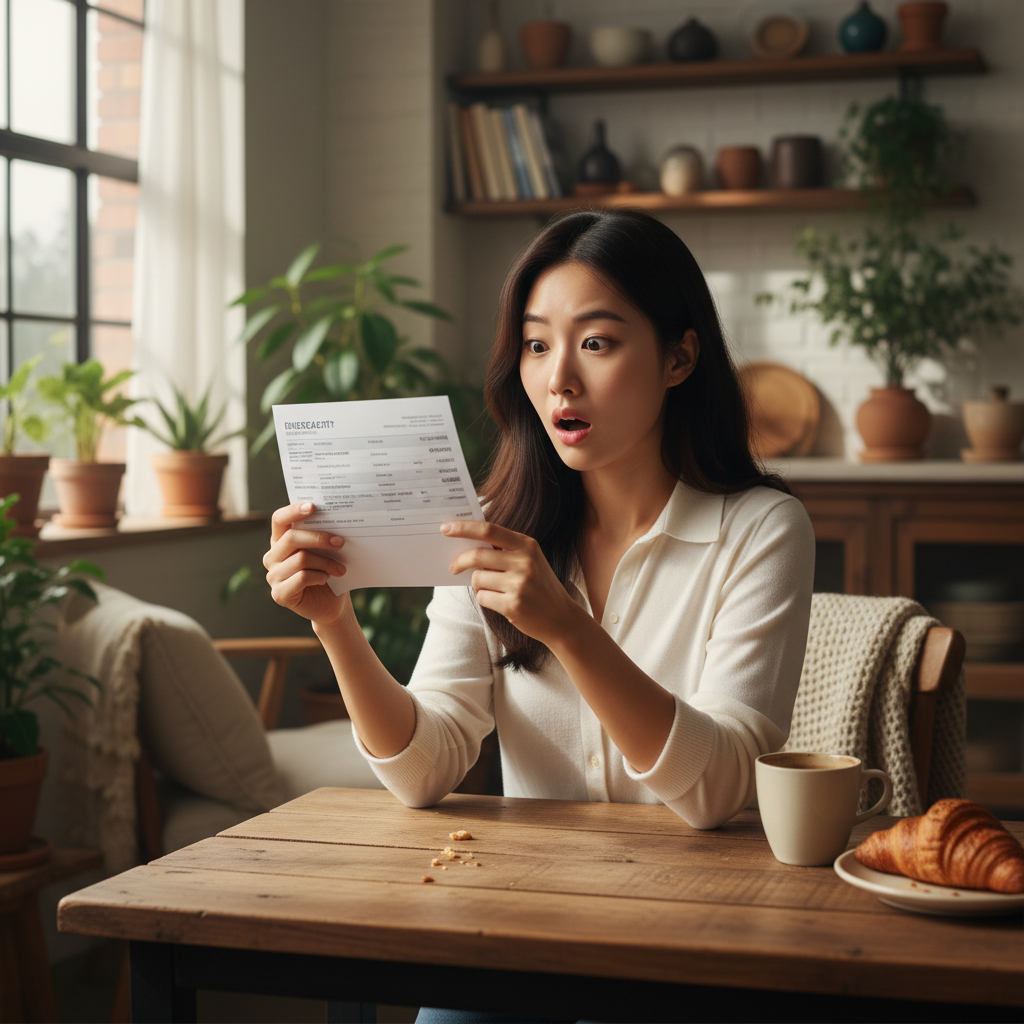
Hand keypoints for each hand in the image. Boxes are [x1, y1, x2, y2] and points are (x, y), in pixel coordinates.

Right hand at [264, 503, 349, 624]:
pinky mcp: (279, 594)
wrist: (332, 604)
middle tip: (341, 542)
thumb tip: (338, 518)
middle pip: (292, 538)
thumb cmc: (329, 572)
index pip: (279, 519)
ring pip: (301, 559)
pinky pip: (302, 577)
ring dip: (326, 562)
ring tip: (341, 569)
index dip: (293, 510)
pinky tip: (327, 579)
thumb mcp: (327, 551)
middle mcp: (272, 556)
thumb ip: (324, 535)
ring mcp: (273, 576)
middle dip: (319, 538)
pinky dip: (320, 577)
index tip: (313, 506)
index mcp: (281, 540)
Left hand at [443, 520, 581, 644]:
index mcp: (527, 545)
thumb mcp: (529, 560)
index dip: (464, 527)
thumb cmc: (539, 586)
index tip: (445, 528)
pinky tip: (501, 602)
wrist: (561, 618)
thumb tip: (465, 545)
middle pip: (477, 555)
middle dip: (459, 561)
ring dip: (478, 585)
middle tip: (453, 567)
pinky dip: (485, 599)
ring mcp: (519, 584)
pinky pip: (482, 597)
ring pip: (478, 578)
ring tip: (493, 590)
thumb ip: (503, 551)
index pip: (489, 529)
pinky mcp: (513, 605)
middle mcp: (525, 562)